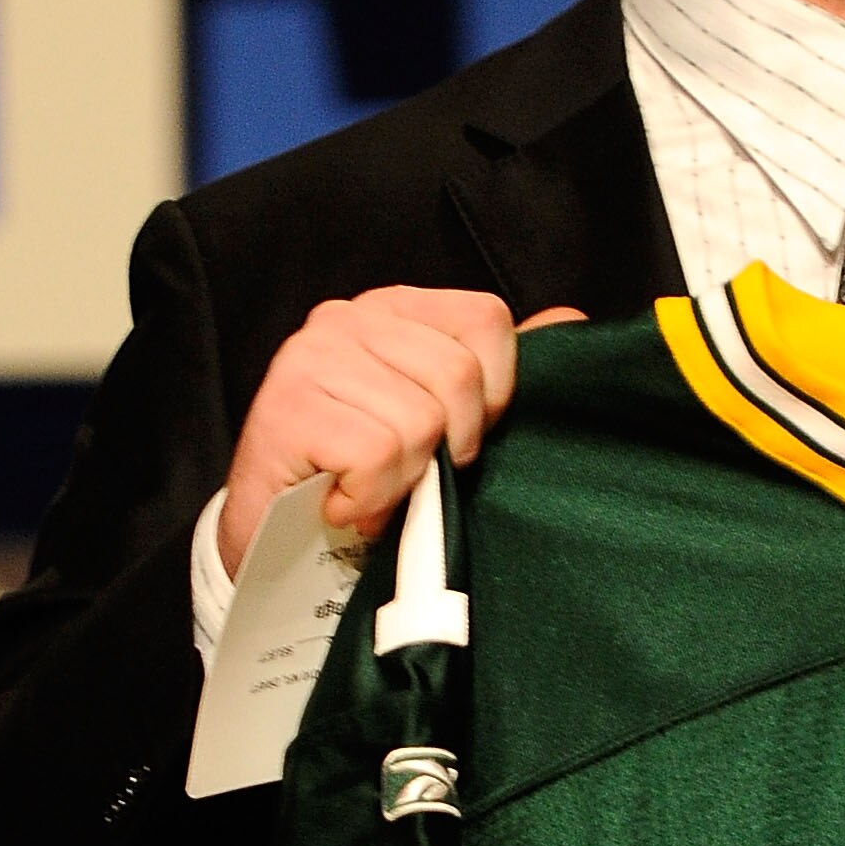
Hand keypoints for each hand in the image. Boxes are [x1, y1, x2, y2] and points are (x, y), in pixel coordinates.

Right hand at [218, 289, 585, 575]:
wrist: (275, 536)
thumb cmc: (366, 476)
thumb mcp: (440, 419)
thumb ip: (495, 371)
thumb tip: (569, 321)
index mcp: (396, 310)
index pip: (485, 318)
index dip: (495, 391)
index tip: (465, 437)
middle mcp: (350, 317)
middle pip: (458, 377)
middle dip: (449, 446)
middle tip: (410, 473)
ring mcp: (313, 355)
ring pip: (420, 422)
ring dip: (403, 479)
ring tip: (370, 488)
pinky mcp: (289, 404)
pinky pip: (378, 455)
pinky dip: (370, 496)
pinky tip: (344, 501)